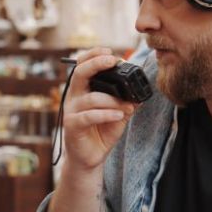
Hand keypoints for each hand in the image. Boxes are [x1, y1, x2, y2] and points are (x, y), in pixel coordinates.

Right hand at [61, 48, 140, 171]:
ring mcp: (71, 111)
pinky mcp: (72, 126)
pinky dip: (107, 114)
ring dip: (113, 100)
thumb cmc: (101, 132)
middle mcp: (74, 97)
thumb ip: (126, 102)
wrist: (90, 157)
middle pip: (80, 73)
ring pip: (91, 98)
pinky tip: (119, 116)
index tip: (111, 53)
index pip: (82, 65)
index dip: (94, 55)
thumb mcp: (118, 114)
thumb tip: (140, 92)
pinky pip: (89, 116)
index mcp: (82, 89)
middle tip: (114, 61)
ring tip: (127, 106)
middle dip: (97, 64)